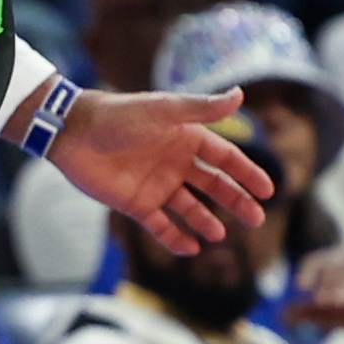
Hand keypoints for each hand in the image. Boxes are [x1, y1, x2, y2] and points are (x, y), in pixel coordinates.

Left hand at [43, 84, 275, 248]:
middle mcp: (174, 162)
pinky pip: (161, 225)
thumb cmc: (120, 116)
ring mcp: (156, 184)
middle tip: (256, 218)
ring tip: (220, 235)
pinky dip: (176, 237)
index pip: (225, 158)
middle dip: (235, 201)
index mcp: (185, 137)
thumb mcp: (164, 111)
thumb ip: (202, 109)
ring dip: (206, 221)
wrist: (74, 133)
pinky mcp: (135, 204)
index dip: (247, 173)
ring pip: (189, 208)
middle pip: (213, 185)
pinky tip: (191, 248)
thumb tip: (239, 94)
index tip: (269, 191)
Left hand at [281, 239, 343, 336]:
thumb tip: (282, 318)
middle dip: (328, 284)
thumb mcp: (329, 311)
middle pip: (336, 266)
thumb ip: (308, 312)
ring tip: (340, 303)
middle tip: (321, 302)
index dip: (307, 272)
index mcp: (331, 262)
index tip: (300, 287)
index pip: (316, 261)